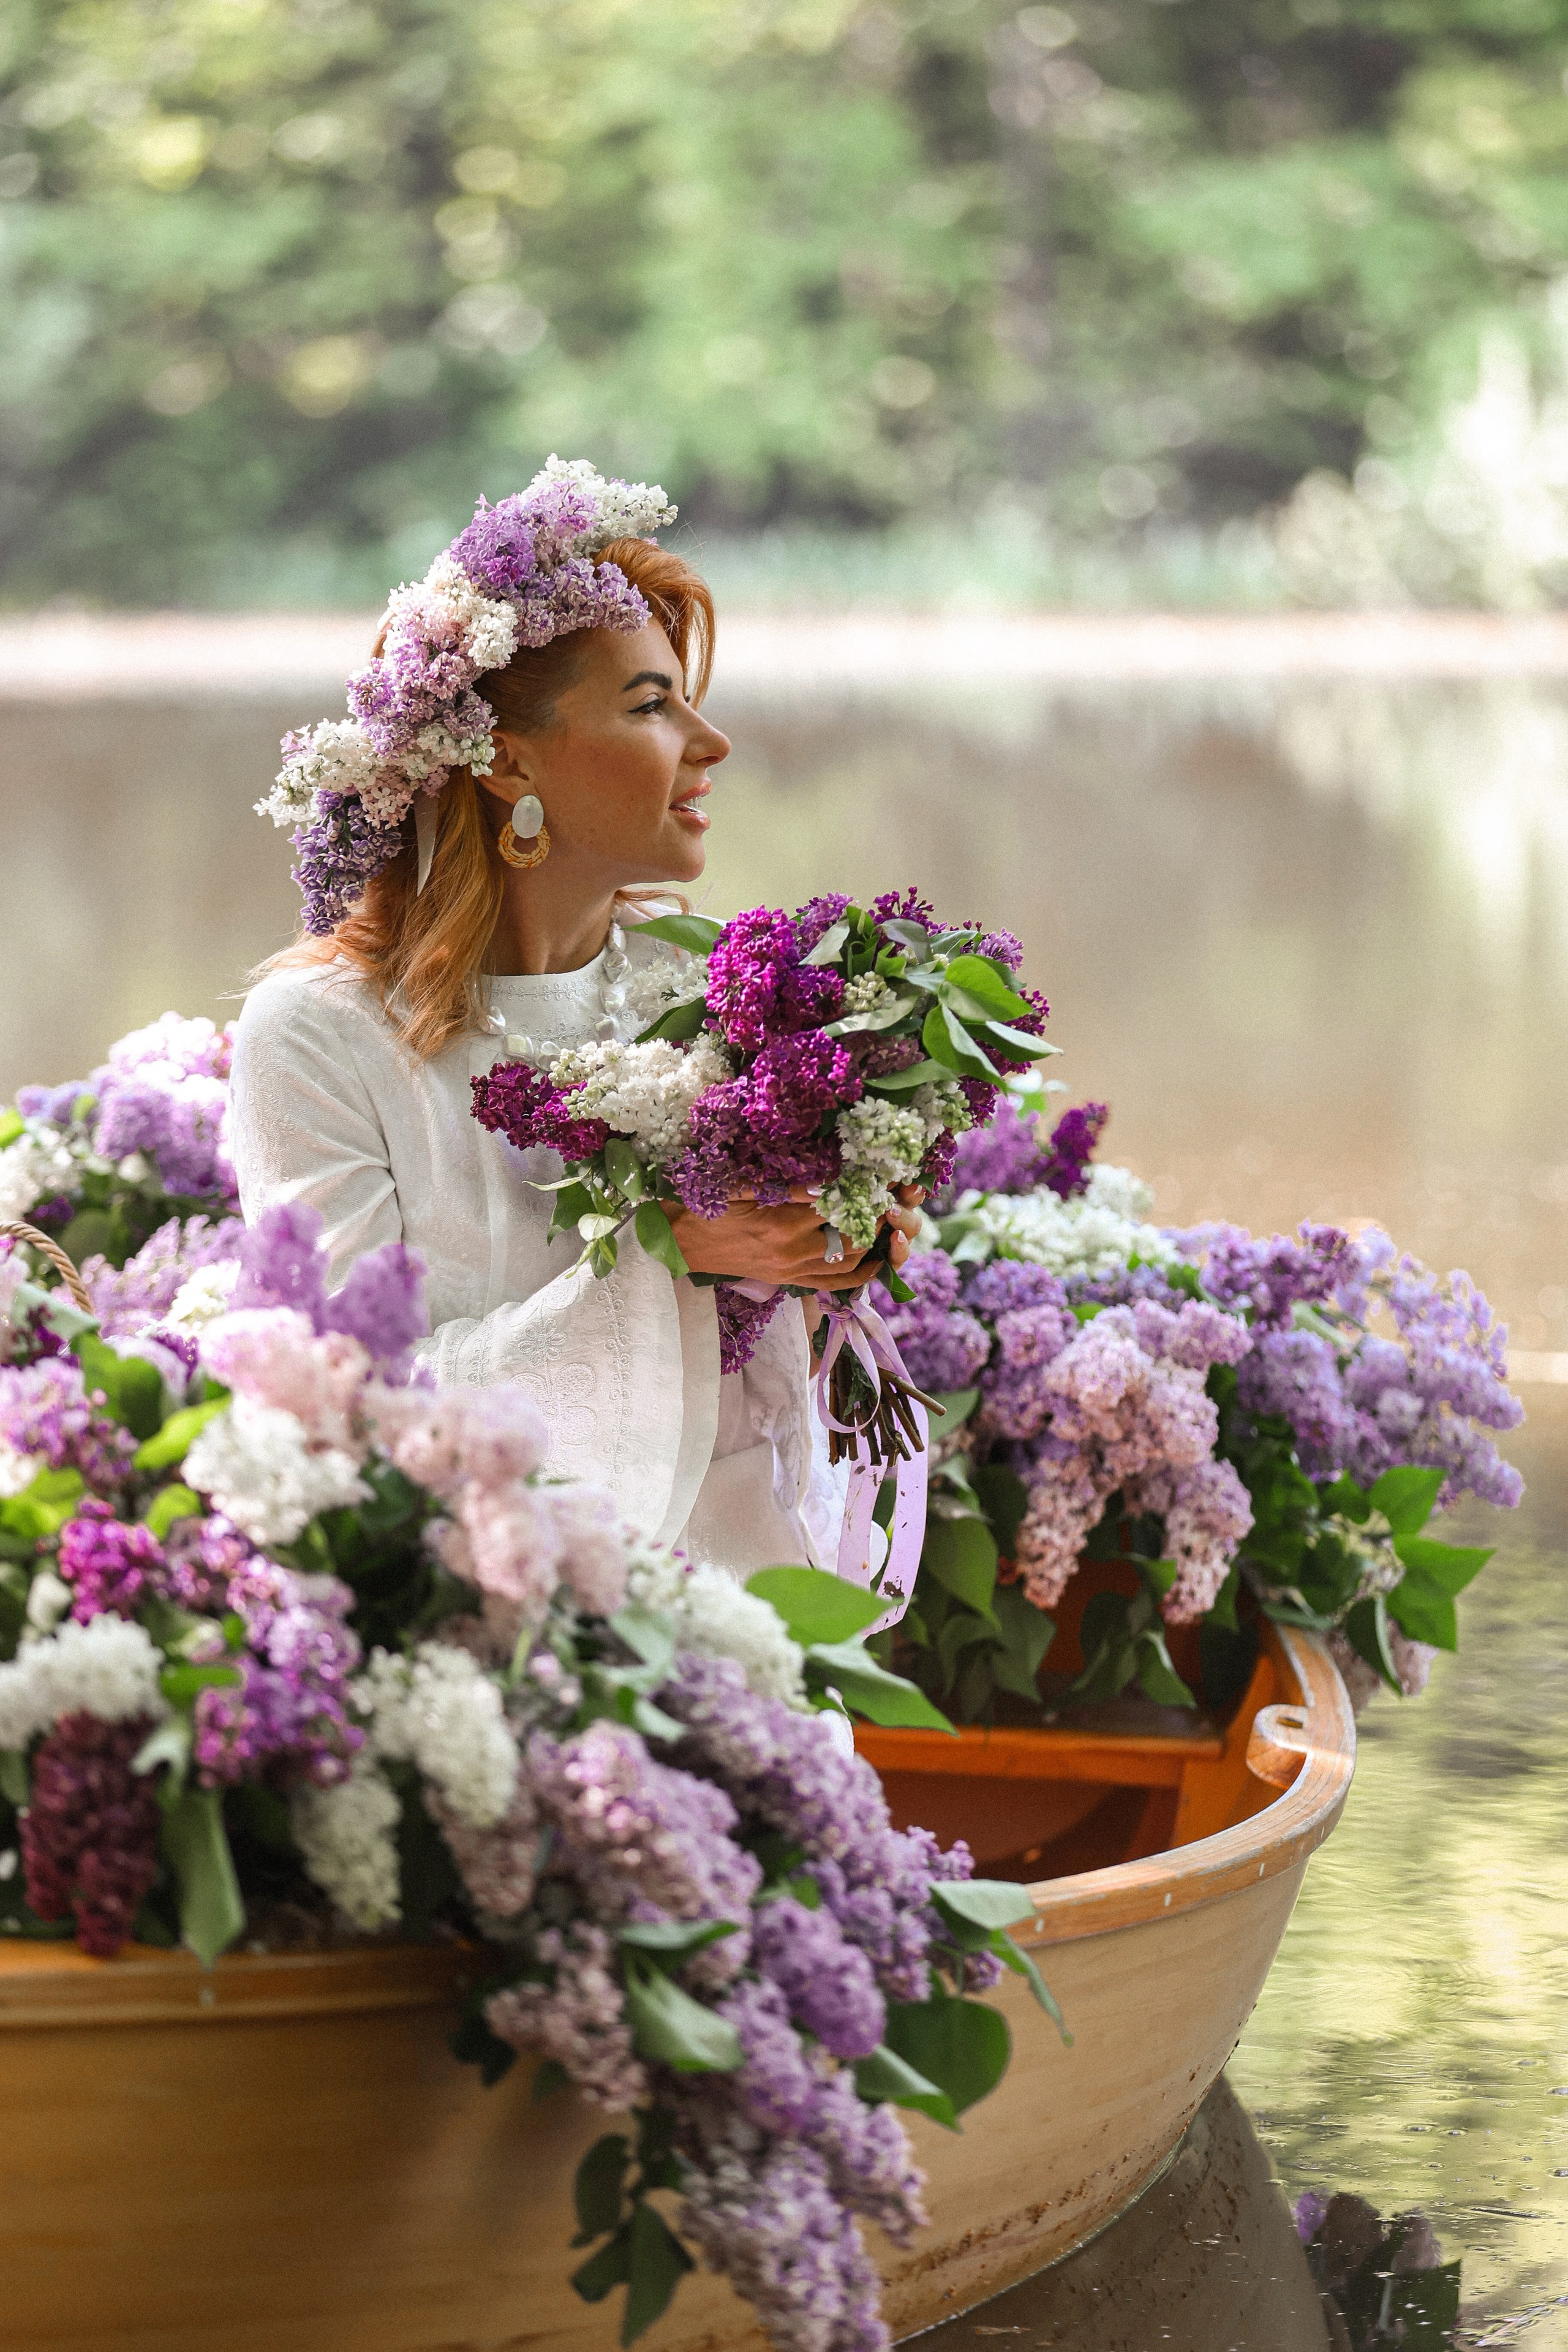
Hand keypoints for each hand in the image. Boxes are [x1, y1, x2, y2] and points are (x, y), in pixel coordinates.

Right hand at [663, 1185, 924, 1293]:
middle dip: (882, 1216)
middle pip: (856, 1236)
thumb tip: (832, 1180)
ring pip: (851, 1261)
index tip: (890, 1173)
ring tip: (893, 1219)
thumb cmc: (707, 1206)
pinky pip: (834, 1284)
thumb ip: (788, 1185)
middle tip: (901, 1196)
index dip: (870, 1190)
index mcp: (783, 1223)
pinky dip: (861, 1274)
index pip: (842, 1205)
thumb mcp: (743, 1185)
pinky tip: (878, 1259)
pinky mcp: (788, 1282)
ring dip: (877, 1241)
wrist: (679, 1243)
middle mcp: (793, 1252)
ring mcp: (793, 1271)